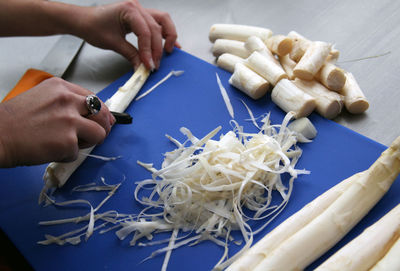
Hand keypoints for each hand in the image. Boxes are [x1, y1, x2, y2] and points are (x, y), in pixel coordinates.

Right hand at [0, 77, 114, 166]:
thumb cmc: (15, 120)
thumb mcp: (42, 99)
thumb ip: (67, 103)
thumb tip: (92, 115)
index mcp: (61, 88)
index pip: (94, 98)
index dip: (100, 112)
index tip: (101, 119)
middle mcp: (68, 101)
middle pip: (102, 114)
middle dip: (102, 126)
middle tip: (95, 134)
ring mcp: (69, 121)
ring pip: (99, 133)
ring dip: (88, 141)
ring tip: (70, 143)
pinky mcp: (68, 142)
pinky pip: (78, 152)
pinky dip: (67, 155)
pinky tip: (51, 150)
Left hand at [78, 1, 179, 69]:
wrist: (83, 20)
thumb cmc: (92, 26)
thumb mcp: (112, 43)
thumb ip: (131, 55)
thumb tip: (142, 67)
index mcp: (129, 9)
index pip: (146, 32)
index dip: (149, 50)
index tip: (149, 65)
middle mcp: (137, 7)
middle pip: (157, 27)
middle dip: (158, 48)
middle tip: (155, 63)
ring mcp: (140, 10)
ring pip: (163, 21)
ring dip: (168, 36)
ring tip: (169, 51)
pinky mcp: (140, 17)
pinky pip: (158, 23)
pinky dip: (164, 34)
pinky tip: (170, 44)